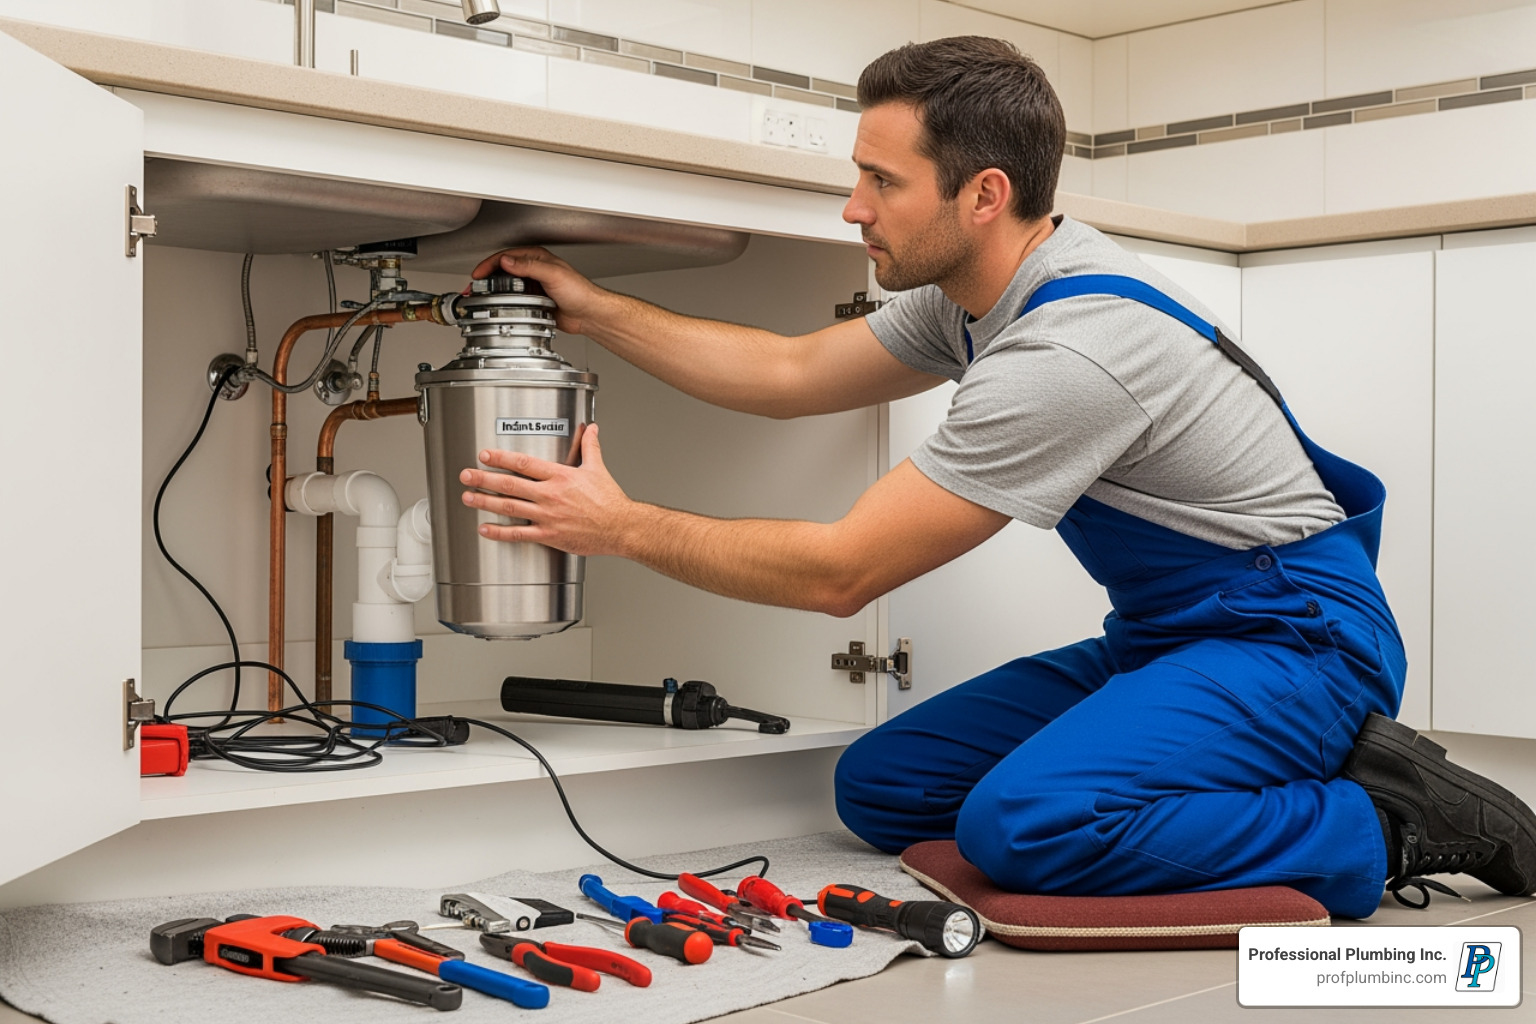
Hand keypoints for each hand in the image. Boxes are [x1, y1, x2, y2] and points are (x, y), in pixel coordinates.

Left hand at [459, 425, 630, 555]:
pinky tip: (485, 529)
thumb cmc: (610, 501)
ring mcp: (548, 516)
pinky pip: (519, 534)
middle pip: (510, 484)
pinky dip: (499, 532)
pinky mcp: (549, 536)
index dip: (501, 458)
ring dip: (485, 502)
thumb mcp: (598, 468)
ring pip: (510, 507)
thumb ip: (590, 447)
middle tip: (466, 475)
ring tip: (468, 498)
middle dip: (484, 479)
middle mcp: (550, 495)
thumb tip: (591, 429)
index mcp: (560, 476)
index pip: (524, 463)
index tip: (484, 455)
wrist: (621, 527)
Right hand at [470, 246, 606, 335]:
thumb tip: (507, 261)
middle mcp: (534, 270)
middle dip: (487, 278)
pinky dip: (504, 303)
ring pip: (507, 286)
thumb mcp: (552, 274)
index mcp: (537, 258)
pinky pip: (514, 300)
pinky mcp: (534, 301)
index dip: (489, 265)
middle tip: (475, 288)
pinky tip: (499, 307)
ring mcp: (533, 286)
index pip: (506, 257)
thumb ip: (529, 266)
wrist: (589, 313)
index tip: (478, 274)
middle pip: (503, 271)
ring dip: (494, 291)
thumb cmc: (580, 291)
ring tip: (482, 297)